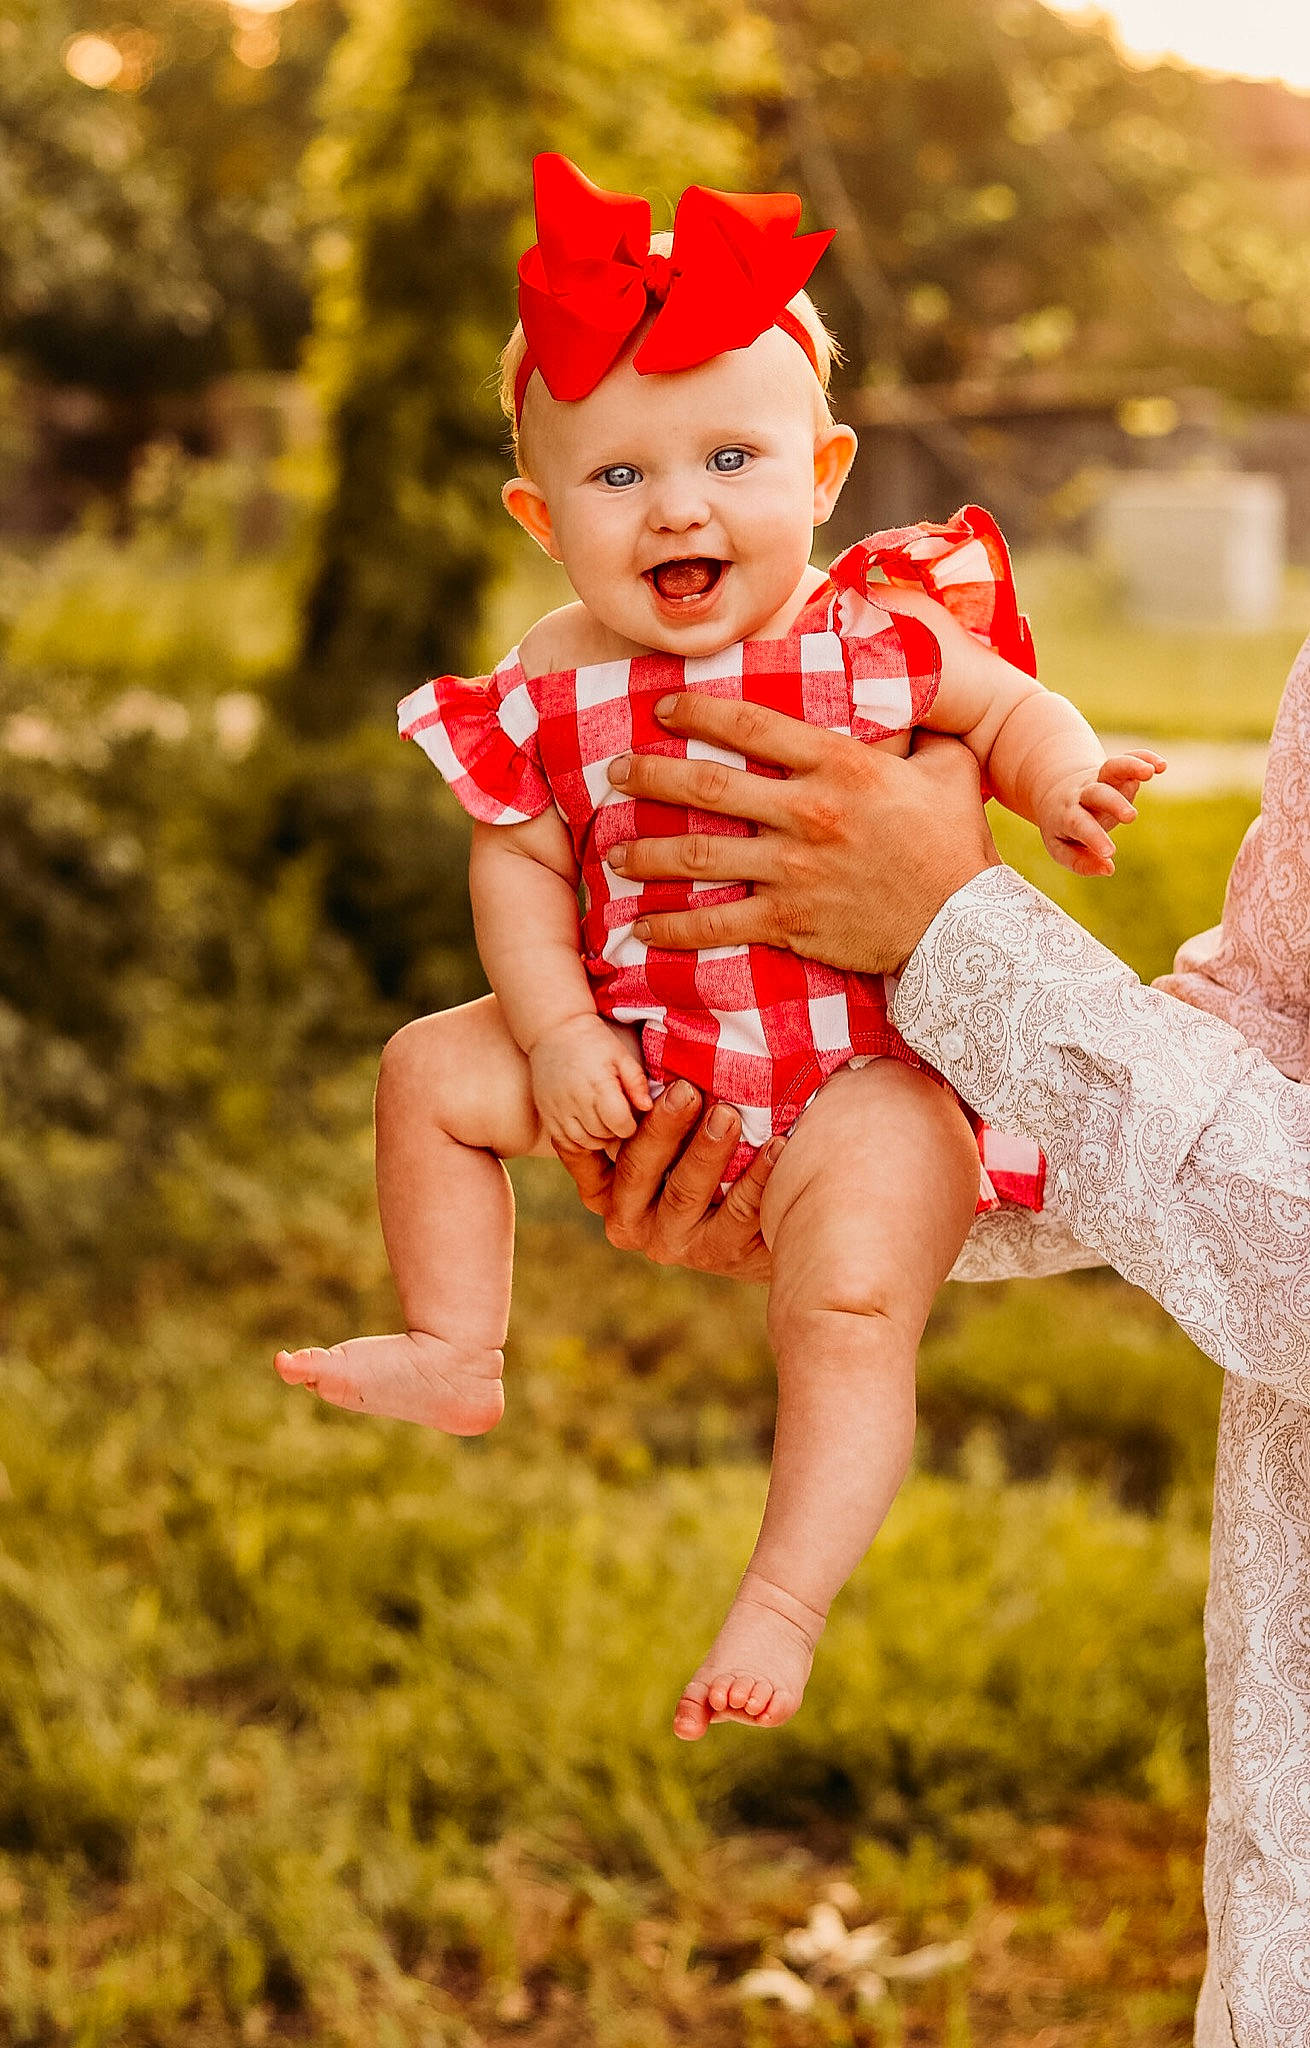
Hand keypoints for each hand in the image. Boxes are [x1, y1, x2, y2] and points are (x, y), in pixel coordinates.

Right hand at [529, 1014, 651, 1149]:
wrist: (554, 1030)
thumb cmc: (594, 1042)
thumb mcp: (621, 1055)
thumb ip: (636, 1082)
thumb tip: (647, 1107)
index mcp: (598, 1084)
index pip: (620, 1124)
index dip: (630, 1125)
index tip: (629, 1114)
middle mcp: (576, 1100)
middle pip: (604, 1136)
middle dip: (615, 1131)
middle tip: (616, 1114)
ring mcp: (557, 1109)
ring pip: (584, 1142)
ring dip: (597, 1137)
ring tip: (601, 1119)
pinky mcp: (546, 1113)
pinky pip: (564, 1141)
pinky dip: (578, 1140)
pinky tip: (584, 1125)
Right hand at [556, 1079, 779, 1282]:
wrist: (748, 1224)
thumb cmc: (690, 1152)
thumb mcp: (658, 1134)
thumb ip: (638, 1103)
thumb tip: (636, 1032)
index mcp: (605, 1192)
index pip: (601, 1154)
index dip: (618, 1120)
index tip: (645, 1083)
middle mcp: (630, 1223)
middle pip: (638, 1170)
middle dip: (663, 1128)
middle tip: (688, 1091)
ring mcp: (675, 1244)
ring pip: (685, 1192)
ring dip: (707, 1151)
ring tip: (729, 1114)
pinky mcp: (721, 1255)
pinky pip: (738, 1213)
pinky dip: (758, 1177)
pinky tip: (777, 1145)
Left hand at [604, 699, 999, 975]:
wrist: (965, 927)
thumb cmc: (957, 845)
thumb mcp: (949, 768)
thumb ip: (918, 730)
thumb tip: (911, 692)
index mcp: (840, 767)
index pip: (750, 728)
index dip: (698, 714)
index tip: (662, 709)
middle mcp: (807, 814)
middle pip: (707, 788)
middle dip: (651, 778)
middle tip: (616, 774)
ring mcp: (793, 871)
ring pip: (700, 858)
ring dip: (649, 855)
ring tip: (614, 854)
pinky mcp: (790, 922)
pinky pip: (718, 924)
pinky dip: (675, 928)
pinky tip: (643, 928)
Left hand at [1038, 750, 1166, 875]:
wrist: (1054, 791)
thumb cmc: (1061, 827)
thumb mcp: (1061, 848)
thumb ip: (1081, 862)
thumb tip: (1108, 869)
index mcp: (1068, 815)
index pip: (1080, 825)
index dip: (1094, 838)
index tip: (1110, 853)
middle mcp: (1083, 794)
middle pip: (1098, 793)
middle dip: (1115, 803)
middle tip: (1131, 817)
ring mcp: (1099, 779)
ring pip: (1112, 767)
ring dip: (1131, 766)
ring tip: (1150, 771)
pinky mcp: (1114, 770)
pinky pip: (1128, 758)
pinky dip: (1144, 757)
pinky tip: (1161, 765)